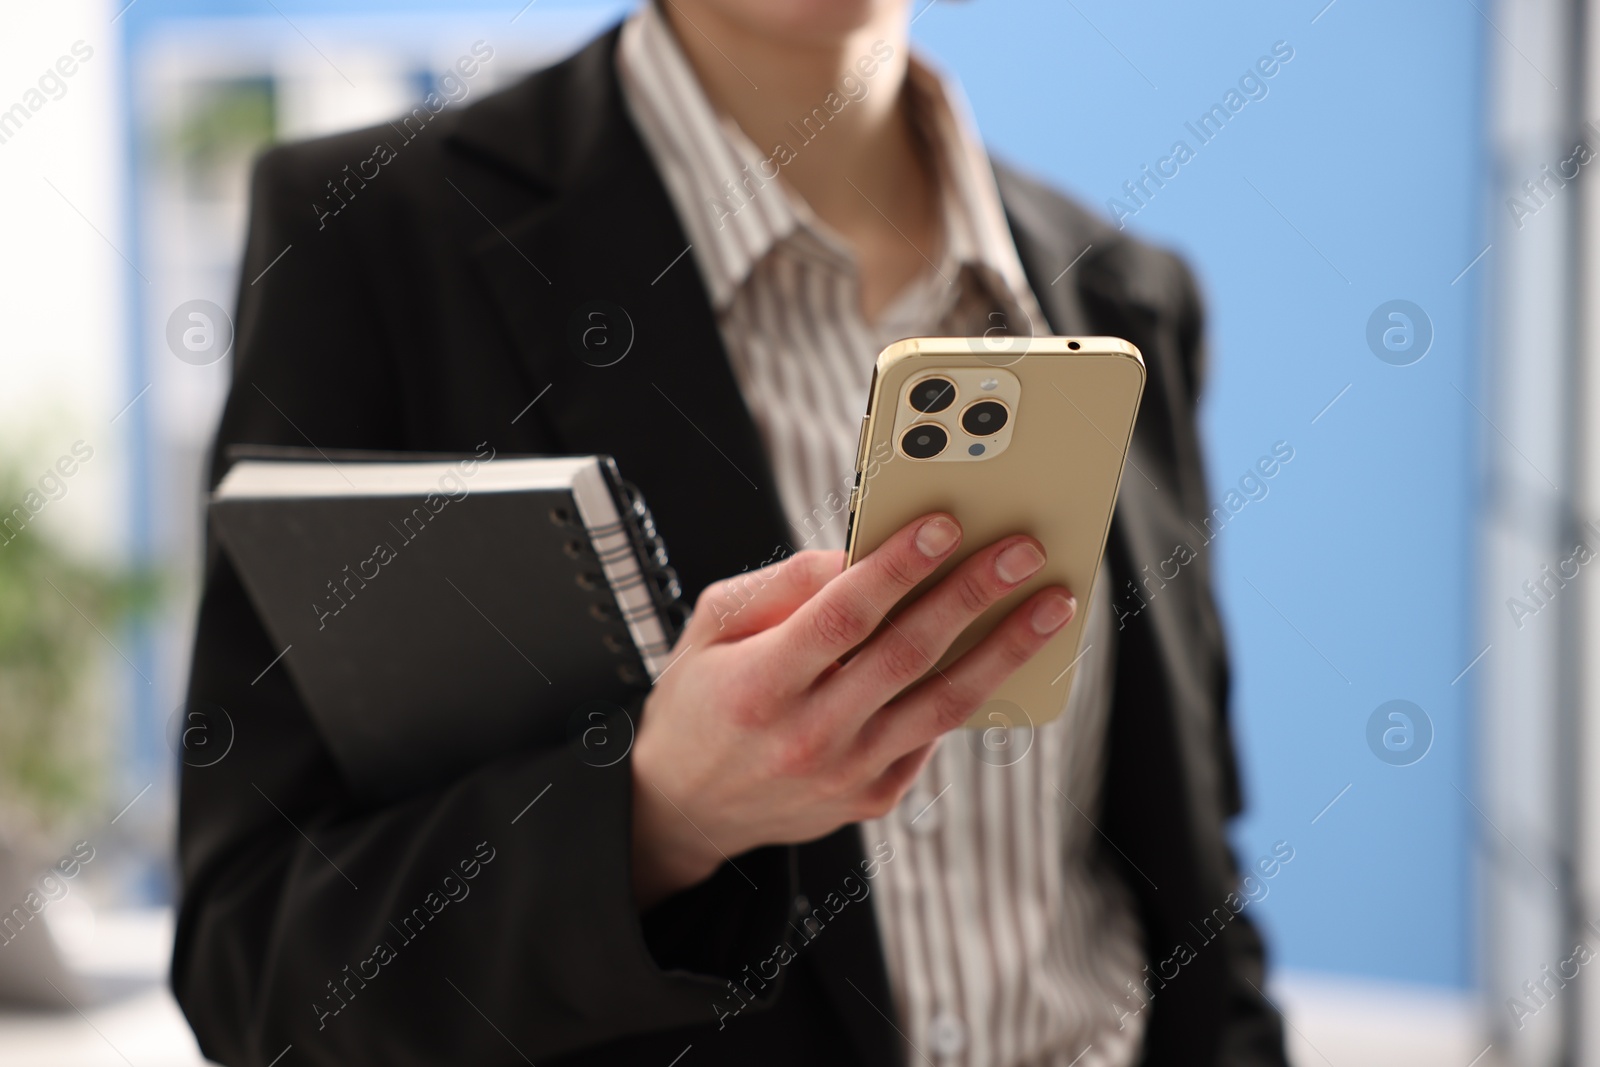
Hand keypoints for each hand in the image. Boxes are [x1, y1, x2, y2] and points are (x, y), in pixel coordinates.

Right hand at [628, 513, 1075, 906]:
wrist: (685, 808)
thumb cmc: (701, 699)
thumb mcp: (710, 627)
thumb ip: (780, 586)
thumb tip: (856, 553)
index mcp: (760, 684)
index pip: (843, 614)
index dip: (899, 567)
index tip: (946, 525)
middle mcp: (807, 735)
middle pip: (907, 654)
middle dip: (973, 595)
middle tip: (1023, 552)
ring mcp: (845, 774)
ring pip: (942, 704)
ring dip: (1005, 650)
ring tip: (1050, 605)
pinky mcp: (872, 798)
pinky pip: (930, 738)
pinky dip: (970, 694)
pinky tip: (1005, 656)